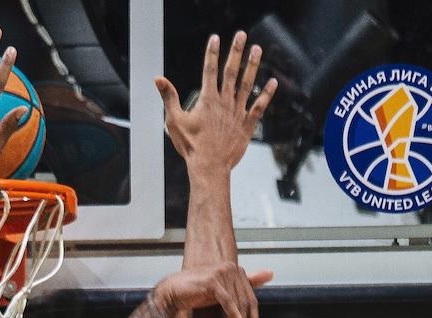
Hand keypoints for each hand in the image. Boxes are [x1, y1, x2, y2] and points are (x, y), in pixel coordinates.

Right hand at [154, 265, 273, 317]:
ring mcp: (223, 273)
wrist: (171, 293)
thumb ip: (244, 286)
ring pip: (237, 305)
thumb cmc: (195, 293)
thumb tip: (271, 273)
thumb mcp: (222, 293)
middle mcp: (232, 268)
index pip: (250, 298)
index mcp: (235, 269)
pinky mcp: (214, 281)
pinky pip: (228, 304)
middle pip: (245, 302)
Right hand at [156, 32, 277, 174]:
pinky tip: (273, 82)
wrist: (209, 167)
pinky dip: (267, 95)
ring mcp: (237, 112)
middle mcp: (224, 102)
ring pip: (248, 84)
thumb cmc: (190, 146)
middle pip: (231, 71)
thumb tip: (158, 79)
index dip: (212, 53)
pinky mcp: (247, 125)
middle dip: (236, 51)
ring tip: (258, 50)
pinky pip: (259, 106)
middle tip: (242, 35)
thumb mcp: (174, 121)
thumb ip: (169, 98)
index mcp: (207, 100)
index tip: (215, 38)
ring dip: (253, 66)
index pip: (209, 70)